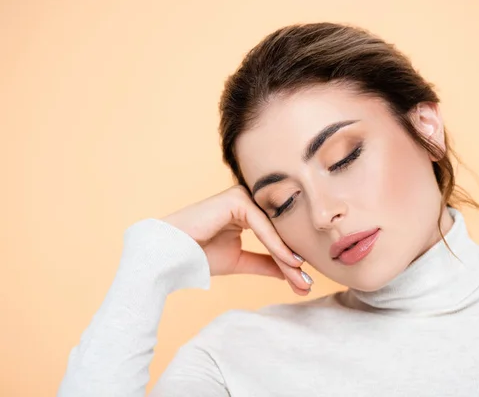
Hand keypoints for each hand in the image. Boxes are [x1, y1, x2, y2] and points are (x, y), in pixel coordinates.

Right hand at [161, 185, 311, 294]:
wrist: (169, 256)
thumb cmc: (197, 255)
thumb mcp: (240, 261)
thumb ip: (266, 262)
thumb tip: (294, 270)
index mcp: (248, 210)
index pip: (276, 235)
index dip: (289, 261)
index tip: (303, 284)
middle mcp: (247, 199)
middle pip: (278, 231)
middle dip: (293, 261)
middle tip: (306, 285)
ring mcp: (242, 196)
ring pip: (274, 229)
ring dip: (288, 256)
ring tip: (300, 279)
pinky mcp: (236, 199)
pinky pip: (263, 225)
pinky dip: (277, 245)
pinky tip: (289, 262)